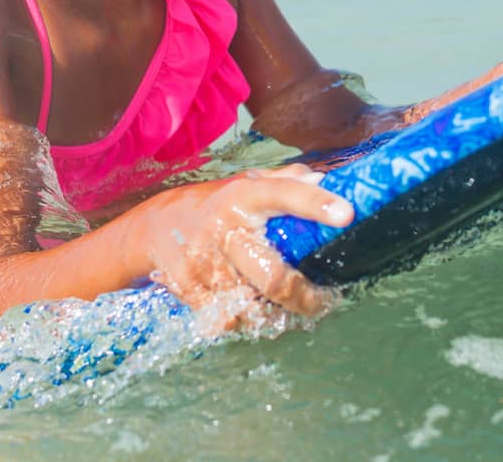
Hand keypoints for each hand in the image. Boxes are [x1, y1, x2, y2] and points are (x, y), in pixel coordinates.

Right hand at [132, 164, 352, 331]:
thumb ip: (287, 181)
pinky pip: (227, 320)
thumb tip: (324, 179)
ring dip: (273, 314)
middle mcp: (224, 228)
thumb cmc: (217, 204)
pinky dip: (244, 322)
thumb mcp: (247, 183)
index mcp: (245, 195)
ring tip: (280, 309)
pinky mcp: (189, 290)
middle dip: (305, 299)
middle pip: (273, 277)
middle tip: (323, 304)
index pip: (285, 194)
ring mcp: (204, 263)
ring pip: (252, 307)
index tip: (347, 214)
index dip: (317, 204)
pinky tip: (248, 311)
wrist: (154, 227)